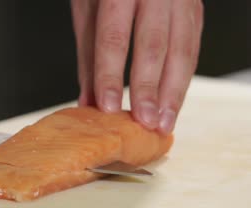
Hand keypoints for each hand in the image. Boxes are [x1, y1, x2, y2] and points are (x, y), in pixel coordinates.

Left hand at [71, 0, 202, 133]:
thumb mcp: (87, 9)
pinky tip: (174, 101)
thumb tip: (89, 100)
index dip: (111, 75)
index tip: (109, 106)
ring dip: (173, 92)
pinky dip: (183, 78)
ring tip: (163, 122)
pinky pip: (192, 47)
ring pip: (181, 49)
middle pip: (154, 45)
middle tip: (143, 122)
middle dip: (149, 88)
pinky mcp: (194, 10)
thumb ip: (88, 55)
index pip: (114, 37)